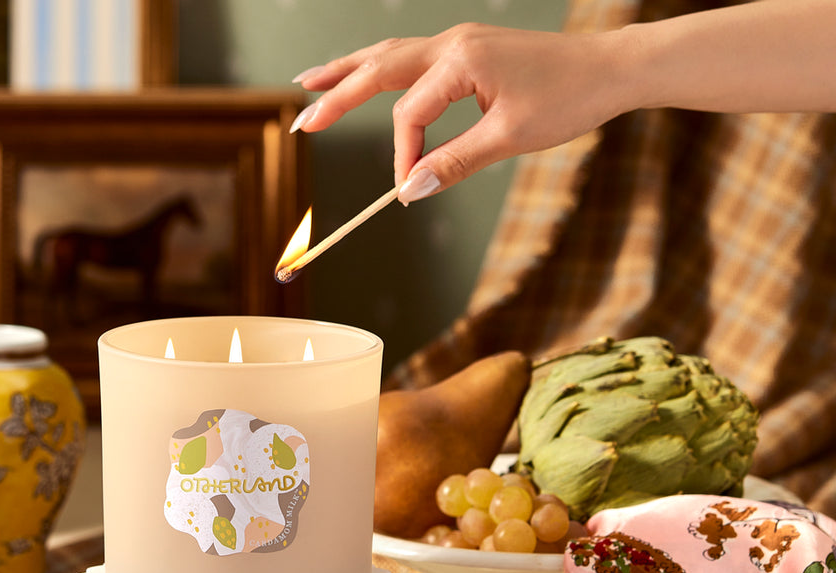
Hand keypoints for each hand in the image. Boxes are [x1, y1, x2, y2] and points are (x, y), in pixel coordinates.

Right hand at [292, 24, 626, 201]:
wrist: (611, 67)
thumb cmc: (569, 97)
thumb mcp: (510, 137)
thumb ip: (455, 162)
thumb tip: (411, 189)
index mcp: (461, 60)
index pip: (410, 114)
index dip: (403, 155)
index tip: (406, 190)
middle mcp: (453, 42)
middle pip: (379, 68)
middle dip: (338, 94)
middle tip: (304, 123)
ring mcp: (459, 41)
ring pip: (390, 55)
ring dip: (349, 71)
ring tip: (311, 83)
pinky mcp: (469, 49)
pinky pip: (411, 57)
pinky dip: (380, 68)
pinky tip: (366, 76)